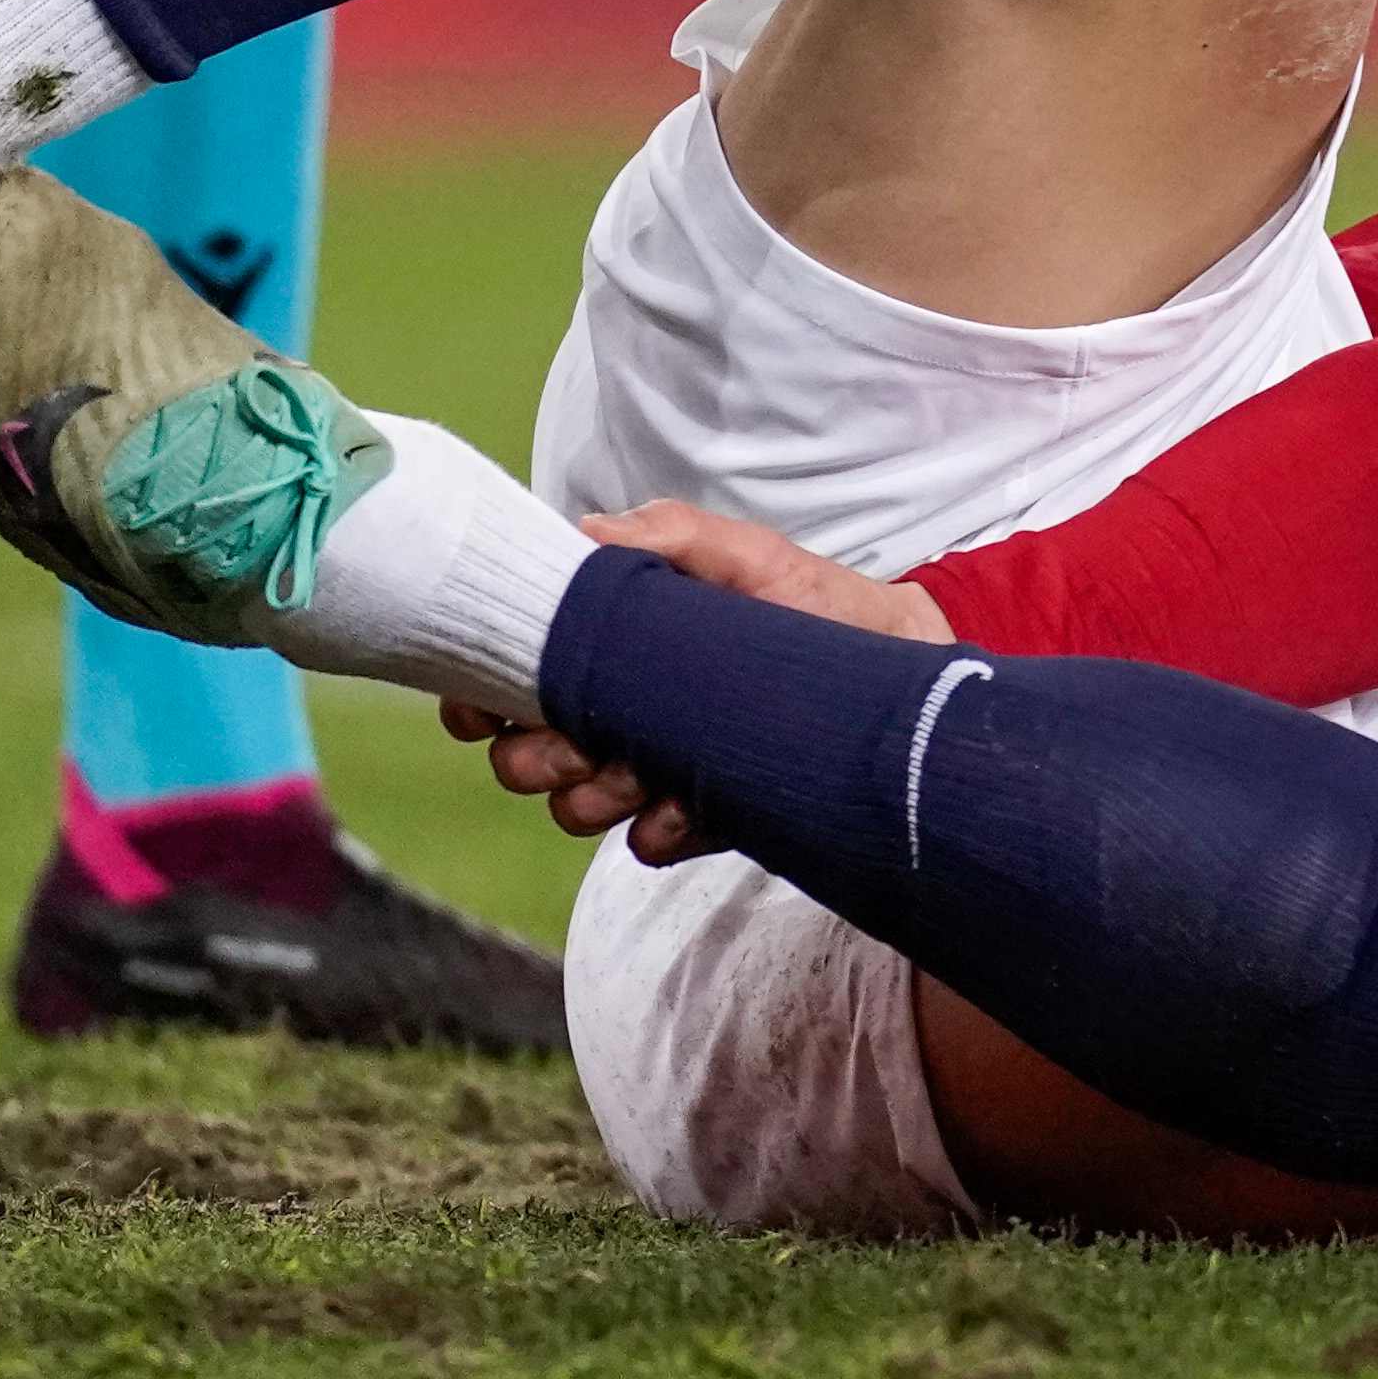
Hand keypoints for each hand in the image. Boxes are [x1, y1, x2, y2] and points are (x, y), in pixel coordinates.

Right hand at [433, 503, 945, 861]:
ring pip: (573, 804)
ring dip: (590, 793)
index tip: (480, 709)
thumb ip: (668, 538)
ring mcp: (655, 772)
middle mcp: (620, 715)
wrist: (898, 671)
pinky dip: (660, 827)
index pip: (512, 679)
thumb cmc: (816, 604)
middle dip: (535, 755)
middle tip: (574, 742)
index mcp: (613, 649)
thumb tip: (583, 536)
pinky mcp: (699, 818)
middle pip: (524, 755)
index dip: (479, 697)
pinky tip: (692, 806)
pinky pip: (645, 843)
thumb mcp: (748, 557)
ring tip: (638, 773)